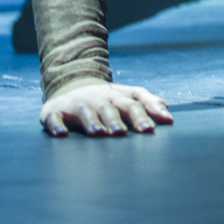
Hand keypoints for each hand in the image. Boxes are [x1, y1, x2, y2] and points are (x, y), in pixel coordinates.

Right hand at [39, 81, 172, 137]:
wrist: (69, 89)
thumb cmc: (105, 100)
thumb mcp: (126, 97)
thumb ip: (148, 103)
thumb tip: (168, 115)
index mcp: (118, 95)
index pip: (134, 101)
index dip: (144, 113)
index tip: (153, 128)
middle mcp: (99, 98)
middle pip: (111, 107)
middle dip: (117, 119)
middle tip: (122, 133)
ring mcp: (77, 103)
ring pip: (86, 112)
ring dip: (92, 122)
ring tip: (99, 134)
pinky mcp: (56, 111)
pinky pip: (55, 118)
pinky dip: (57, 125)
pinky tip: (61, 134)